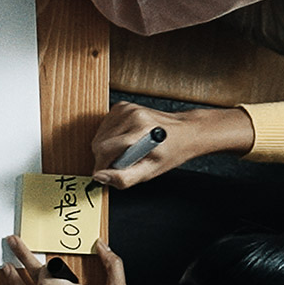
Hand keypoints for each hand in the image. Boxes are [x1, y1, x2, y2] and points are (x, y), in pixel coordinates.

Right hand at [91, 102, 255, 188]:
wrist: (184, 131)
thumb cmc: (171, 151)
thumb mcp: (150, 171)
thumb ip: (124, 177)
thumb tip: (100, 176)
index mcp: (140, 131)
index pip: (104, 150)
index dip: (102, 165)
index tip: (107, 173)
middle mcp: (132, 115)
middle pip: (98, 142)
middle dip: (105, 157)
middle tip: (123, 162)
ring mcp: (126, 109)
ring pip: (99, 135)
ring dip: (107, 147)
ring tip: (126, 150)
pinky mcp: (122, 106)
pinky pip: (103, 126)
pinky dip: (109, 136)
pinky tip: (124, 139)